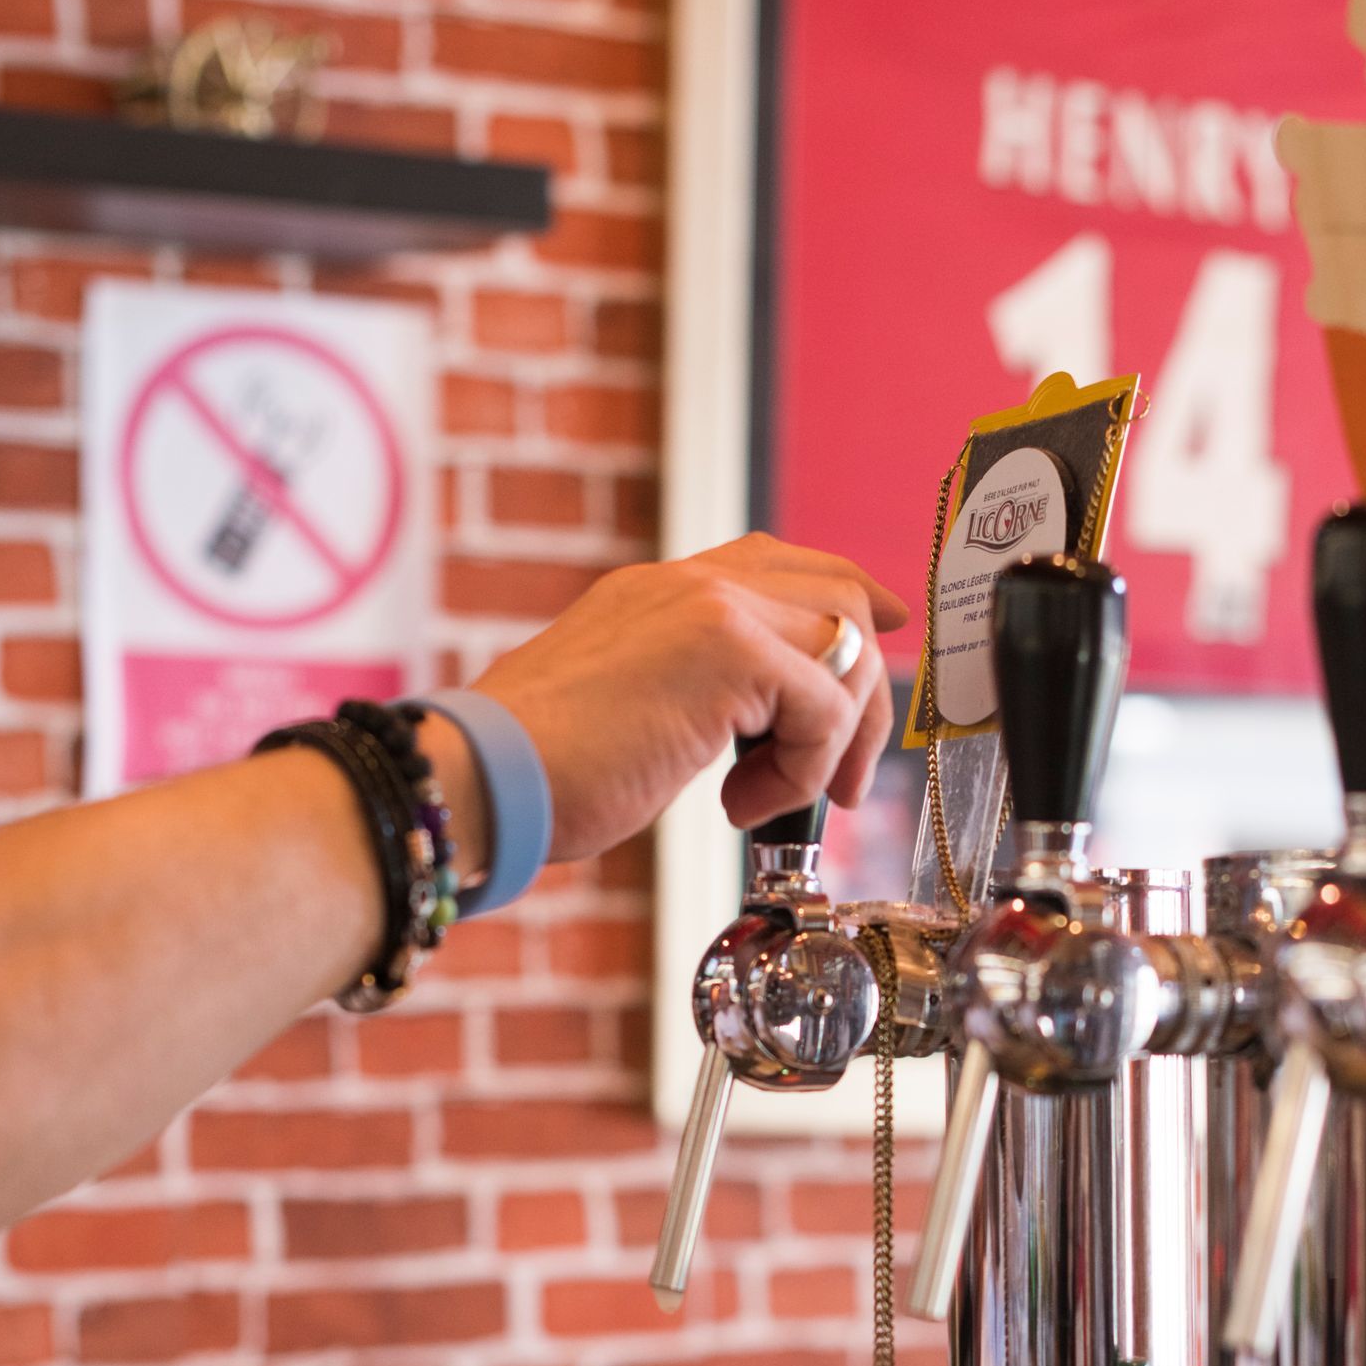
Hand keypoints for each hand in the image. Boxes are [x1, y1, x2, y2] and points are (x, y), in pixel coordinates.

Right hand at [469, 532, 908, 862]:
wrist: (481, 778)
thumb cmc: (539, 771)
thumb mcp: (632, 714)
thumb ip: (696, 698)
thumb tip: (759, 736)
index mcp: (662, 590)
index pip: (782, 561)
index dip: (846, 596)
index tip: (884, 636)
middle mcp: (691, 582)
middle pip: (838, 592)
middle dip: (863, 692)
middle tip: (839, 782)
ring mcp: (712, 604)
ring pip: (847, 645)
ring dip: (836, 737)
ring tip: (774, 798)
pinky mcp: (730, 648)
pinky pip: (825, 708)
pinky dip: (801, 773)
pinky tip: (739, 804)